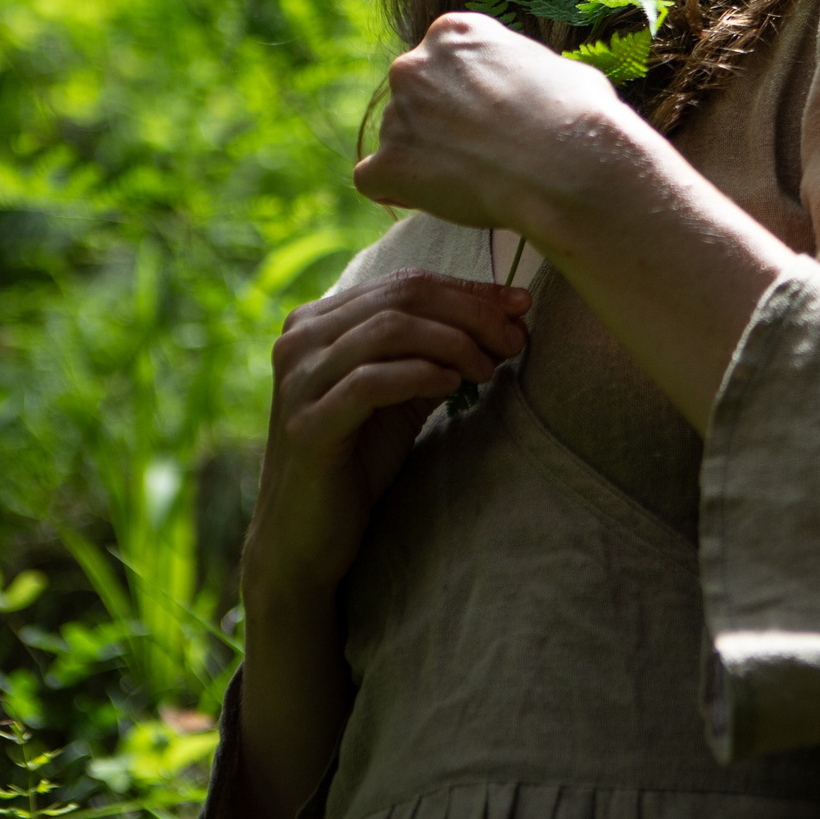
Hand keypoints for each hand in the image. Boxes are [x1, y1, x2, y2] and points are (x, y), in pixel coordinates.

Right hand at [241, 270, 530, 607]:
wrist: (306, 535)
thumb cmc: (360, 456)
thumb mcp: (404, 392)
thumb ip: (441, 350)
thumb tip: (512, 313)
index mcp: (319, 320)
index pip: (406, 283)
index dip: (470, 290)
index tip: (521, 305)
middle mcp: (299, 339)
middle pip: (402, 298)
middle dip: (471, 313)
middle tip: (514, 338)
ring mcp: (298, 380)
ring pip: (389, 330)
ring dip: (453, 343)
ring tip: (488, 368)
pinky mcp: (306, 425)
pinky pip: (370, 382)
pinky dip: (420, 375)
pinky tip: (452, 386)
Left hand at [353, 10, 629, 233]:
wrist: (570, 166)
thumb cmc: (580, 114)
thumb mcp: (555, 68)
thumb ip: (517, 72)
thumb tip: (526, 90)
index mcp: (455, 32)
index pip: (446, 60)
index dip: (469, 92)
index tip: (494, 116)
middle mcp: (415, 65)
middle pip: (416, 95)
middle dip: (440, 121)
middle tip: (482, 151)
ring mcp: (396, 114)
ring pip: (398, 138)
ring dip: (426, 157)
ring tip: (476, 180)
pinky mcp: (388, 164)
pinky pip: (375, 180)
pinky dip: (400, 190)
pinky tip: (438, 197)